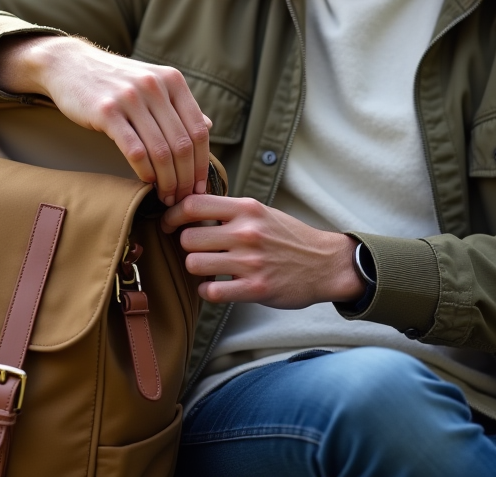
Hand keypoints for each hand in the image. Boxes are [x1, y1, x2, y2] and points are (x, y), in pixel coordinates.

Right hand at [0, 35, 210, 205]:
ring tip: (166, 196)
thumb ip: (177, 104)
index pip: (198, 130)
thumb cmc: (113, 80)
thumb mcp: (151, 82)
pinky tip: (146, 181)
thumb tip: (207, 127)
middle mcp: (155, 86)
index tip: (198, 186)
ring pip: (161, 150)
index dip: (201, 163)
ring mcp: (130, 97)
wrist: (69, 65)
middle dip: (185, 178)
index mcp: (172, 80)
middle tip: (183, 199)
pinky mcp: (106, 111)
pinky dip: (145, 171)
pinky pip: (135, 149)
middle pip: (182, 144)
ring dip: (167, 181)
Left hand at [161, 194, 364, 306]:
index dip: (172, 215)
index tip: (169, 224)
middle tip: (198, 250)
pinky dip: (208, 291)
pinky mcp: (256, 288)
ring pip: (194, 264)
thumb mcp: (260, 212)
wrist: (326, 263)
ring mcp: (251, 261)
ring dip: (197, 269)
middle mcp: (247, 232)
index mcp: (246, 209)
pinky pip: (211, 291)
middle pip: (187, 238)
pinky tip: (216, 286)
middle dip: (187, 246)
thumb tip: (186, 206)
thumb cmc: (287, 236)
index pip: (192, 204)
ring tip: (209, 268)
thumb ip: (227, 209)